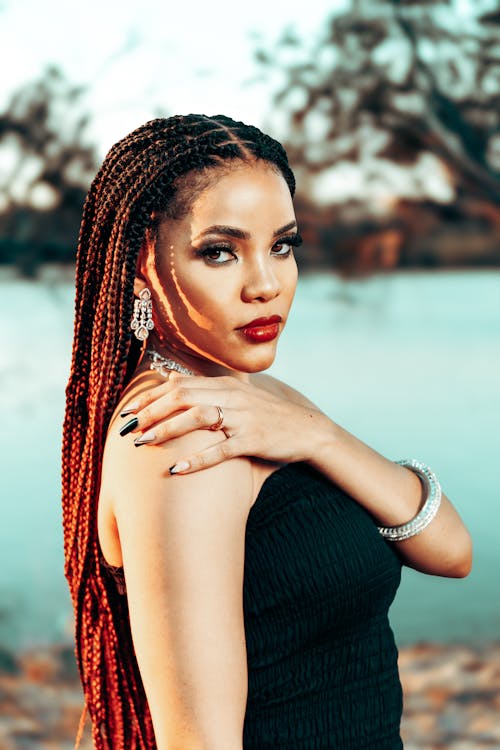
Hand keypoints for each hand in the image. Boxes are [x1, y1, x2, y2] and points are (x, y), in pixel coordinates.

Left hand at [119, 374, 324, 473]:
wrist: (305, 429)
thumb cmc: (265, 414)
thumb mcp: (236, 394)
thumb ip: (205, 387)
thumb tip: (170, 378)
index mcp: (224, 385)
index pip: (179, 384)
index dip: (150, 396)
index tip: (127, 409)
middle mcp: (231, 396)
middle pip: (183, 396)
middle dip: (151, 411)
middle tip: (127, 427)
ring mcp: (242, 418)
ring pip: (199, 417)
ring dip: (168, 429)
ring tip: (144, 442)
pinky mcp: (252, 440)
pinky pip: (221, 449)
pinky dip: (198, 459)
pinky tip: (177, 469)